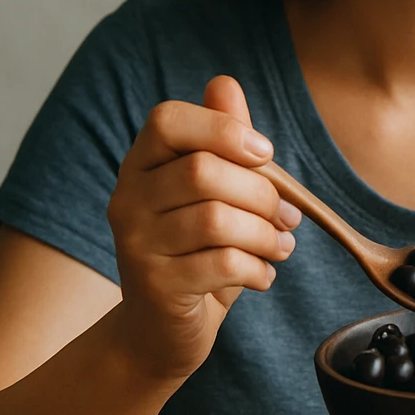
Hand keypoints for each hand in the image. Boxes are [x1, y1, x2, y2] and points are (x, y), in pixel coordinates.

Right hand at [107, 75, 300, 379]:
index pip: (167, 120)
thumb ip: (220, 139)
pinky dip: (258, 269)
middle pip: (203, 171)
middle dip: (262, 192)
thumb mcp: (213, 192)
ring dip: (266, 234)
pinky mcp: (155, 287)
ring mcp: (136, 244)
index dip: (222, 128)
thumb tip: (225, 83)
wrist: (160, 331)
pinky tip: (262, 275)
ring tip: (280, 246)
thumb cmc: (196, 252)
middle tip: (286, 216)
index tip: (264, 153)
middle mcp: (127, 199)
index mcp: (140, 165)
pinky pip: (223, 264)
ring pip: (217, 220)